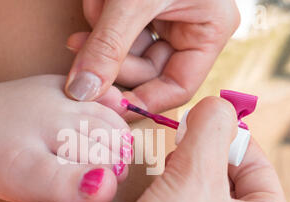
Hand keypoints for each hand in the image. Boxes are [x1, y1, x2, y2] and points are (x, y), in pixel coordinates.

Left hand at [0, 75, 129, 201]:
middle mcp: (59, 100)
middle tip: (114, 176)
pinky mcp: (30, 104)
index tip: (113, 186)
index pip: (115, 139)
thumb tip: (110, 187)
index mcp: (65, 111)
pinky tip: (82, 137)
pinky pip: (71, 109)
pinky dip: (84, 122)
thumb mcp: (23, 176)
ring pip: (92, 115)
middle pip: (107, 126)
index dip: (119, 165)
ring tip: (106, 160)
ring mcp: (44, 97)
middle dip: (116, 151)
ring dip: (104, 136)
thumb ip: (68, 183)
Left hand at [65, 0, 239, 114]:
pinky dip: (101, 18)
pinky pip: (118, 29)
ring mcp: (165, 19)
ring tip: (97, 3)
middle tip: (81, 49)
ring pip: (127, 51)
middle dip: (113, 60)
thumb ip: (108, 47)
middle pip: (147, 73)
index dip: (142, 101)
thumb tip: (82, 93)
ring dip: (103, 35)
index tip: (105, 104)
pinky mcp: (141, 8)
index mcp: (209, 31)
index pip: (177, 88)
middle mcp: (190, 29)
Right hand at [94, 97, 289, 201]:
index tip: (200, 121)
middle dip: (203, 158)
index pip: (257, 164)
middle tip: (179, 147)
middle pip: (233, 181)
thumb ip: (211, 128)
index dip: (228, 136)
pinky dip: (178, 201)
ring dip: (188, 177)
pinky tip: (160, 200)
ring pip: (210, 198)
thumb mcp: (196, 174)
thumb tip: (217, 105)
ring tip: (167, 172)